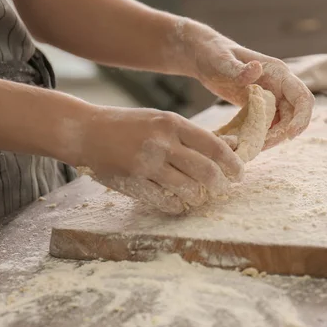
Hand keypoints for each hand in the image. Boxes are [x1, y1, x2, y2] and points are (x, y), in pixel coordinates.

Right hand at [75, 106, 243, 212]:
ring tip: (200, 196)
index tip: (240, 173)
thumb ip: (196, 135)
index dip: (233, 163)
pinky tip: (180, 201)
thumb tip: (234, 144)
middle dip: (221, 185)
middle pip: (206, 171)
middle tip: (223, 189)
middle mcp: (161, 142)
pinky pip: (165, 201)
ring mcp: (146, 164)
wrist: (86, 130)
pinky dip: (178, 205)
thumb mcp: (164, 121)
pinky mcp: (133, 182)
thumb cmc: (130, 125)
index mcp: (172, 123)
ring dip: (200, 197)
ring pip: (188, 189)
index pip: (214, 146)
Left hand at [181, 22, 314, 149]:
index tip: (290, 135)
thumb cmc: (214, 53)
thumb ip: (239, 68)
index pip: (302, 97)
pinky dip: (263, 135)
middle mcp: (280, 85)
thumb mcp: (223, 61)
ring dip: (274, 137)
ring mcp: (272, 96)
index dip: (301, 117)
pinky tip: (248, 142)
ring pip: (283, 122)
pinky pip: (270, 124)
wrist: (204, 56)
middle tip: (262, 145)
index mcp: (278, 73)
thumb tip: (257, 68)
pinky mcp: (262, 106)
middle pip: (295, 115)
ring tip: (253, 147)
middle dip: (284, 133)